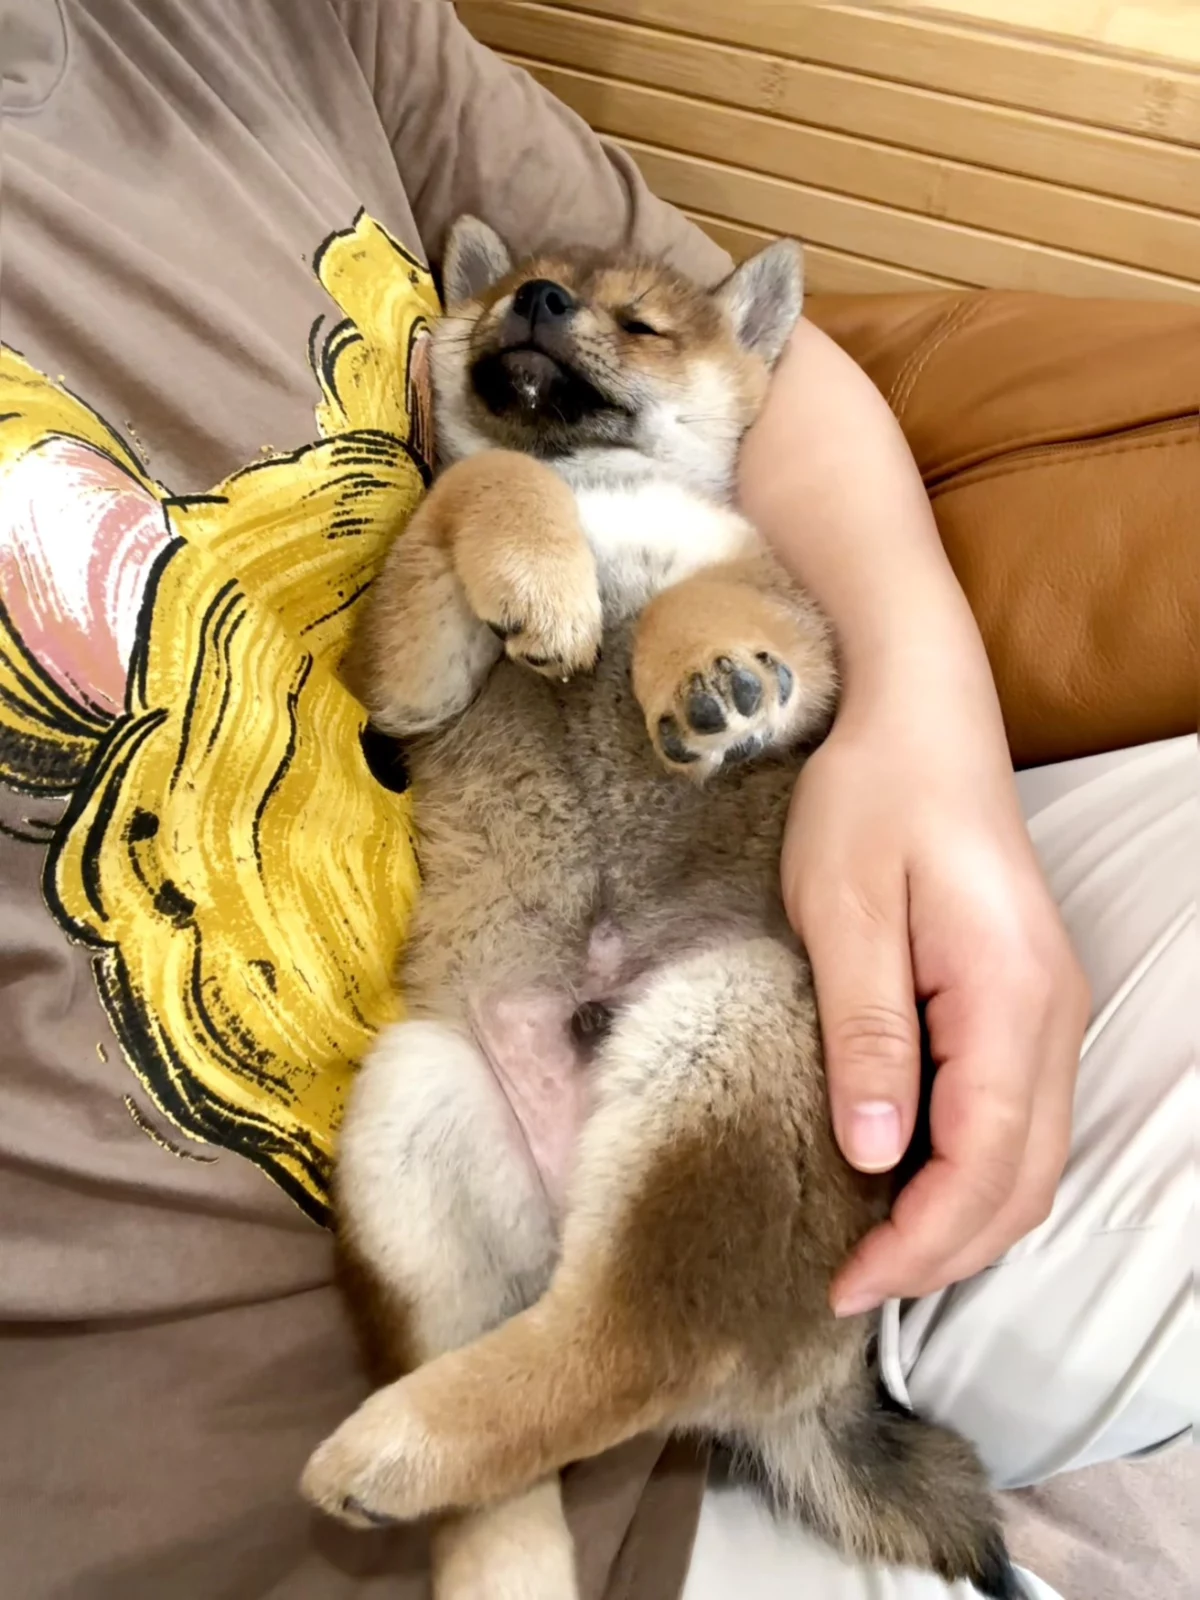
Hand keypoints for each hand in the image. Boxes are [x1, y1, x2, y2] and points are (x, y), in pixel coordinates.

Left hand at [782, 670, 1089, 1314]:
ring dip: (963, 1218)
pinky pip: (1018, 1114)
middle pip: (1023, 1180)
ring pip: (1031, 1156)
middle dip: (944, 1251)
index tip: (846, 1284)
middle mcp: (1051, 1014)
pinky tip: (907, 1177)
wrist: (922, 720)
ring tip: (877, 1250)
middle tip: (855, 1286)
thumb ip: (867, 1035)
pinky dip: (970, 1169)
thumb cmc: (873, 801)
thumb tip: (875, 1153)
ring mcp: (1049, 1007)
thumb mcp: (845, 914)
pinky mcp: (1027, 999)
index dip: (918, 1241)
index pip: (982, 1163)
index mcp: (1008, 995)